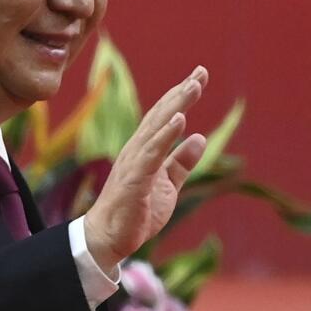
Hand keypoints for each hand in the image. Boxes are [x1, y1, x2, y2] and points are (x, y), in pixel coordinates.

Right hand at [84, 66, 209, 272]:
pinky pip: (152, 154)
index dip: (181, 96)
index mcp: (144, 151)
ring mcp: (134, 163)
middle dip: (181, 93)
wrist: (109, 238)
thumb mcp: (167, 185)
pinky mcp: (135, 180)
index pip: (164, 117)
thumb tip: (199, 137)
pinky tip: (180, 120)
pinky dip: (166, 136)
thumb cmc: (135, 212)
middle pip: (161, 115)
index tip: (199, 76)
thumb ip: (181, 162)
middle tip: (201, 72)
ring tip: (193, 87)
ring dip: (176, 106)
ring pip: (157, 128)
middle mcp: (137, 150)